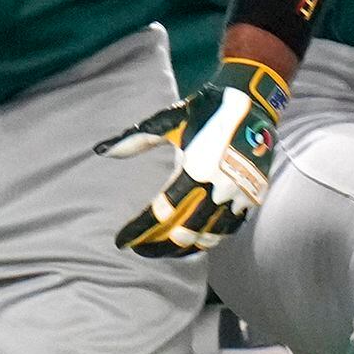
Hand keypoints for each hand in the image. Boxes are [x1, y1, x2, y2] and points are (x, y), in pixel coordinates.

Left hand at [101, 61, 288, 256]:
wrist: (252, 102)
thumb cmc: (205, 111)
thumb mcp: (169, 122)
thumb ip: (135, 140)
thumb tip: (101, 150)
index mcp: (195, 170)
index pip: (161, 213)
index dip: (139, 230)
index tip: (123, 240)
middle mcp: (218, 188)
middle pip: (184, 234)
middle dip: (159, 246)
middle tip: (142, 250)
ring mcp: (239, 195)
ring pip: (210, 237)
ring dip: (186, 249)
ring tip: (167, 251)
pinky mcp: (253, 196)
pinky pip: (231, 228)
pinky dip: (212, 239)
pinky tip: (197, 241)